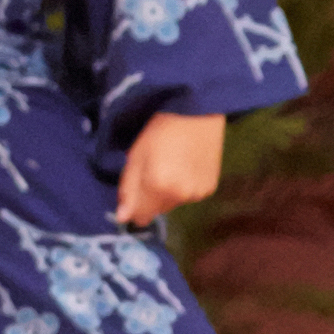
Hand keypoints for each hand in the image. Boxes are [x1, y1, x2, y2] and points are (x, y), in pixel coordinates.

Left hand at [115, 109, 224, 226]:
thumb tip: (123, 218)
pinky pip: (189, 196)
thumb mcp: (135, 158)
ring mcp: (198, 193)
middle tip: (152, 170)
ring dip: (167, 193)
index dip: (133, 207)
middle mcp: (181, 196)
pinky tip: (184, 167)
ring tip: (169, 166)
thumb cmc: (159, 132)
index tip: (133, 192)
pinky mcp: (211, 188)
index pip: (141, 216)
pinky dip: (183, 188)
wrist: (196, 115)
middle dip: (149, 197)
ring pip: (173, 204)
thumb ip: (128, 190)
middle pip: (157, 210)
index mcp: (158, 187)